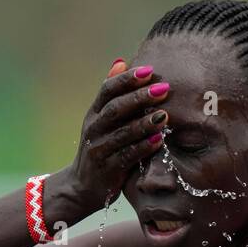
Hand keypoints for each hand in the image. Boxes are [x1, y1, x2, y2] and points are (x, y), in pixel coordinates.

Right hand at [65, 58, 170, 211]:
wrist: (82, 185)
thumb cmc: (101, 147)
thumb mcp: (101, 119)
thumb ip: (112, 95)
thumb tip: (121, 61)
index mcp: (94, 113)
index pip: (107, 90)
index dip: (127, 79)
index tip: (149, 70)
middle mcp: (93, 128)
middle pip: (116, 109)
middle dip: (140, 97)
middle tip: (164, 89)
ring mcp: (99, 149)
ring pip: (122, 133)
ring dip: (144, 123)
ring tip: (165, 116)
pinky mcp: (107, 169)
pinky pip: (126, 156)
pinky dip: (143, 148)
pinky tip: (158, 141)